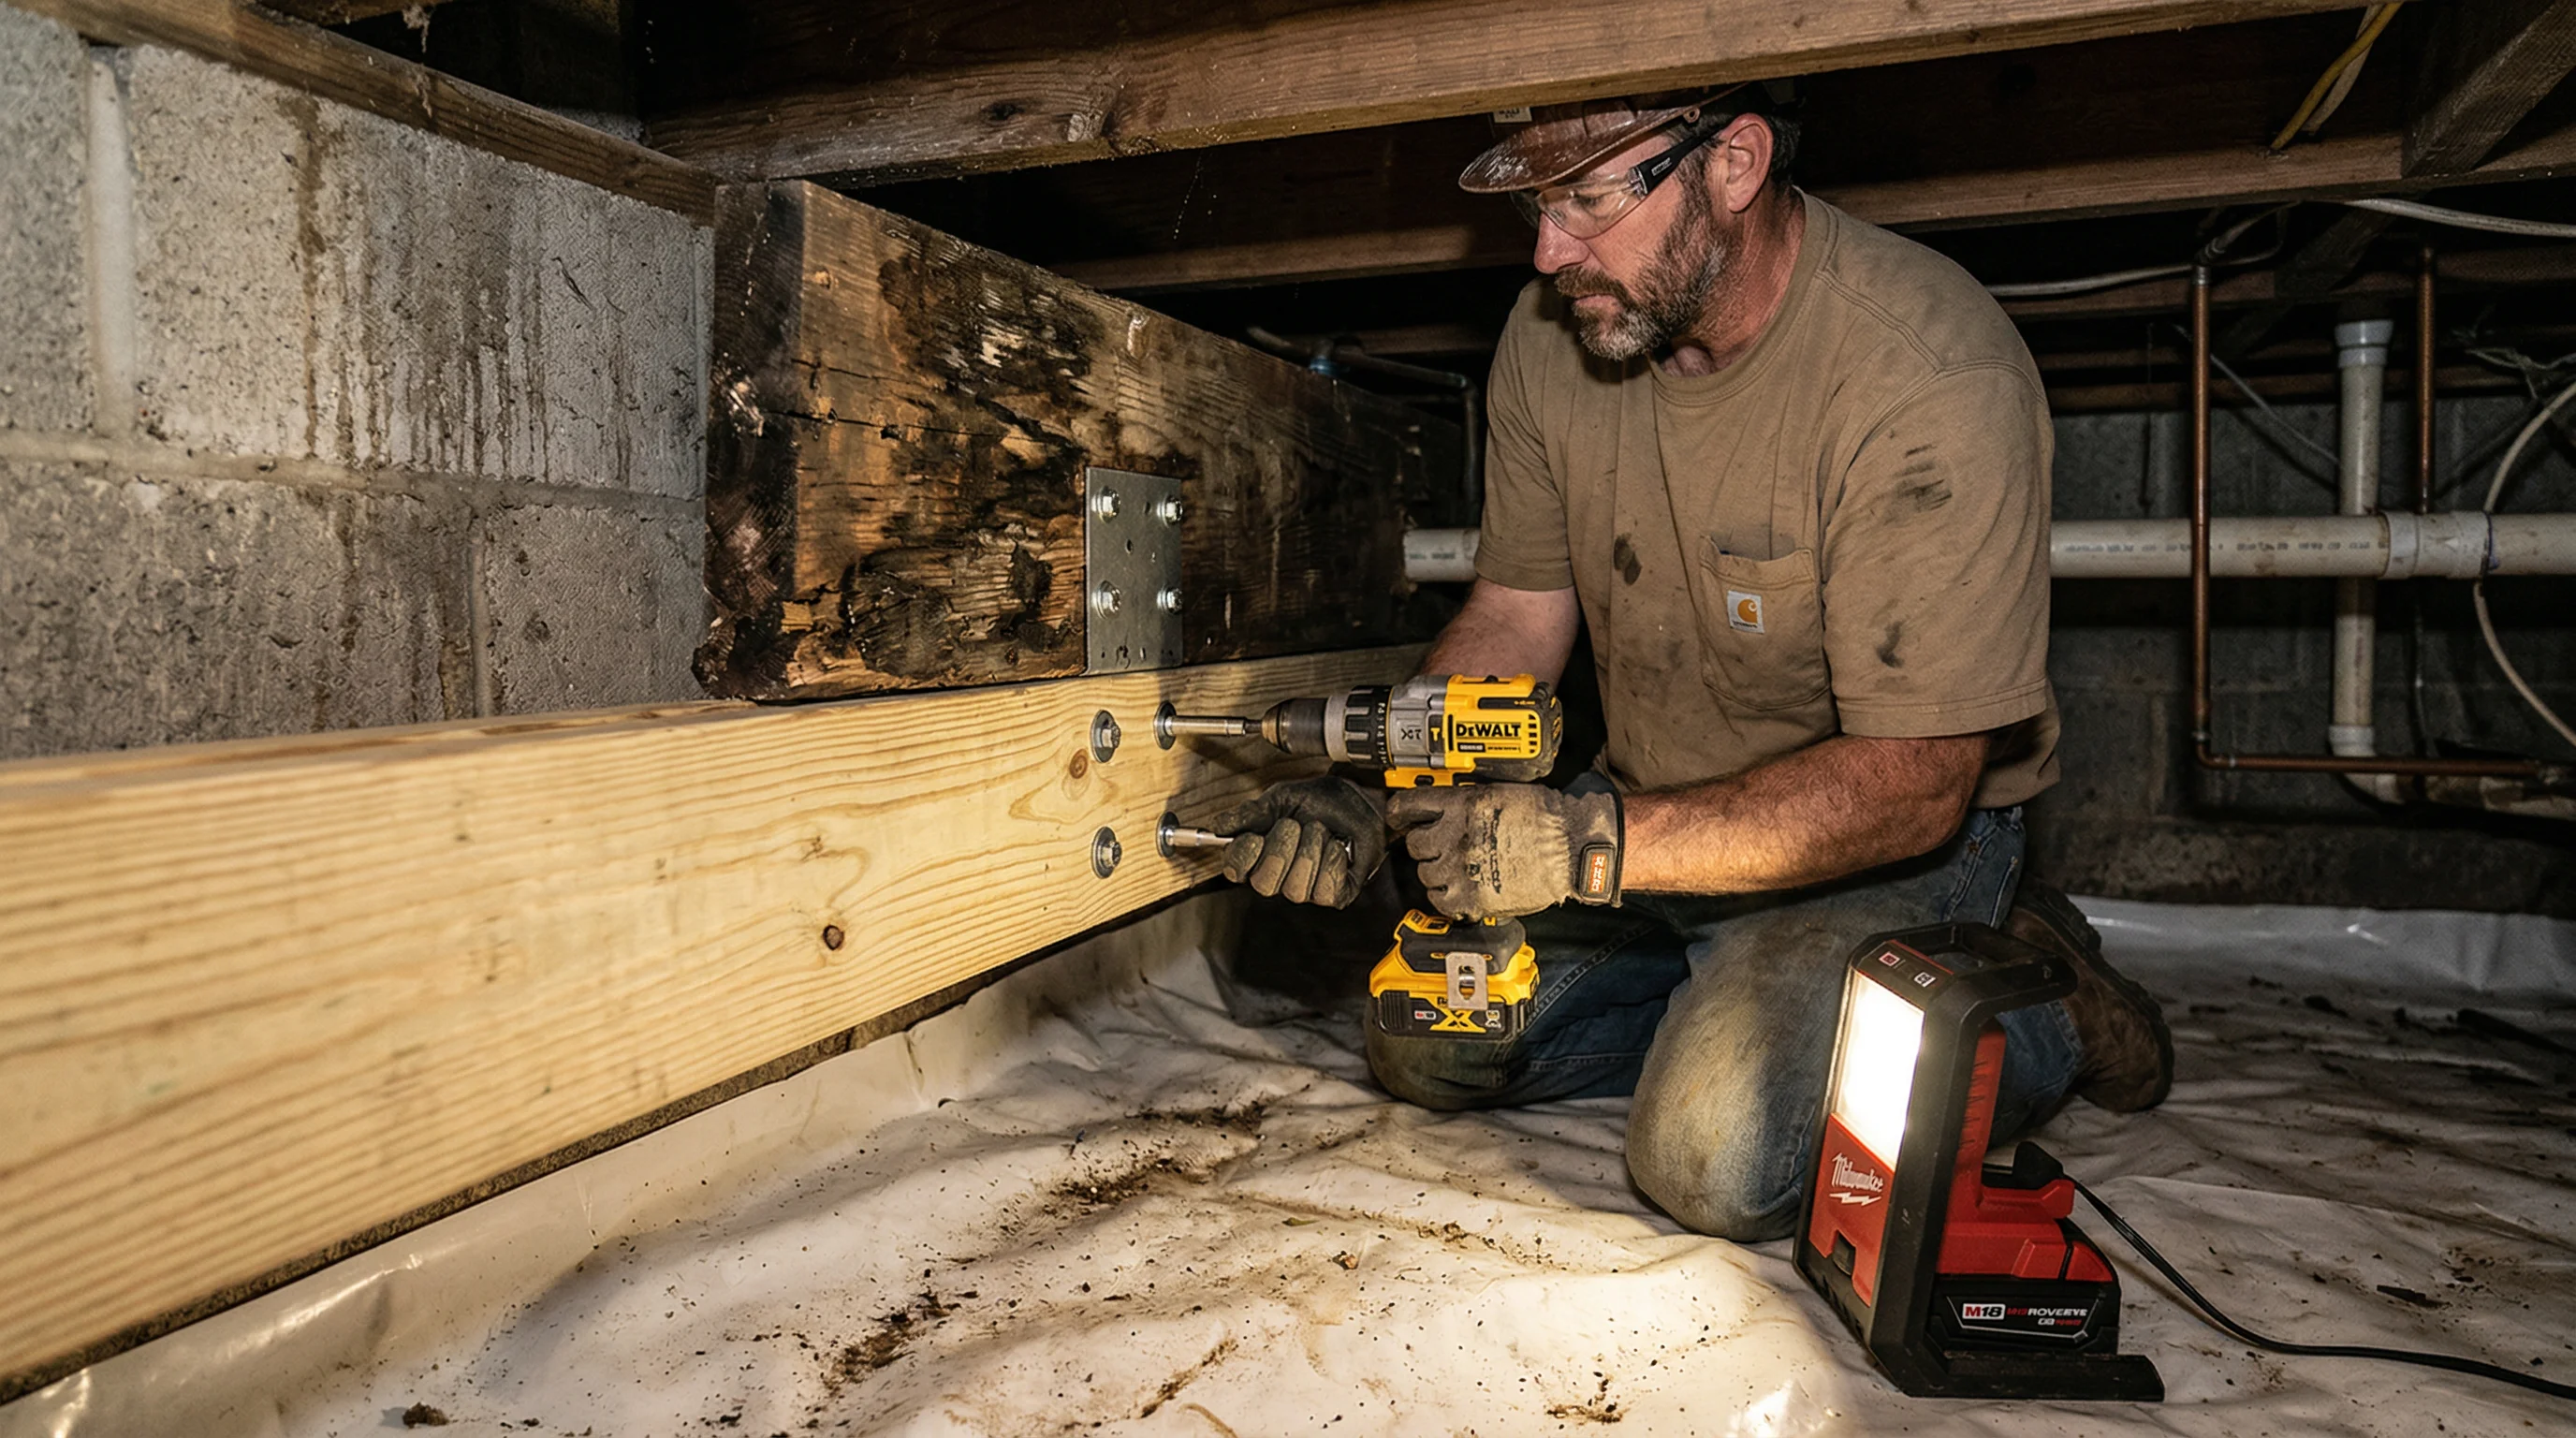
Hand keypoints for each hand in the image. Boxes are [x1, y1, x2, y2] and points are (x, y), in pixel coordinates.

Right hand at [1210, 776, 1388, 907]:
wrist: (1358, 799)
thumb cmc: (1319, 800)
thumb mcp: (1281, 799)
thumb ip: (1250, 814)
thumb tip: (1218, 826)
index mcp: (1258, 853)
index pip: (1235, 870)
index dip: (1243, 857)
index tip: (1255, 837)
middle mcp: (1278, 875)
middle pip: (1264, 885)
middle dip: (1281, 851)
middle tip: (1296, 825)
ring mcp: (1305, 887)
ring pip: (1296, 891)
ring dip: (1310, 853)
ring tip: (1321, 831)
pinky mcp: (1334, 893)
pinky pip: (1325, 892)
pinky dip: (1332, 863)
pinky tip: (1337, 847)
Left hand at [1386, 783, 1622, 918]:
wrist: (1571, 847)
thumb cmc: (1547, 818)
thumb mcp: (1500, 793)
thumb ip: (1469, 802)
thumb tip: (1450, 809)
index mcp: (1461, 804)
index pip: (1409, 805)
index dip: (1399, 813)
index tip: (1398, 817)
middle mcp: (1454, 835)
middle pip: (1415, 844)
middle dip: (1425, 846)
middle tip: (1441, 848)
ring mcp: (1460, 868)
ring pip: (1426, 875)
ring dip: (1437, 872)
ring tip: (1458, 871)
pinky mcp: (1472, 896)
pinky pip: (1440, 901)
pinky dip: (1446, 898)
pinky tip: (1459, 891)